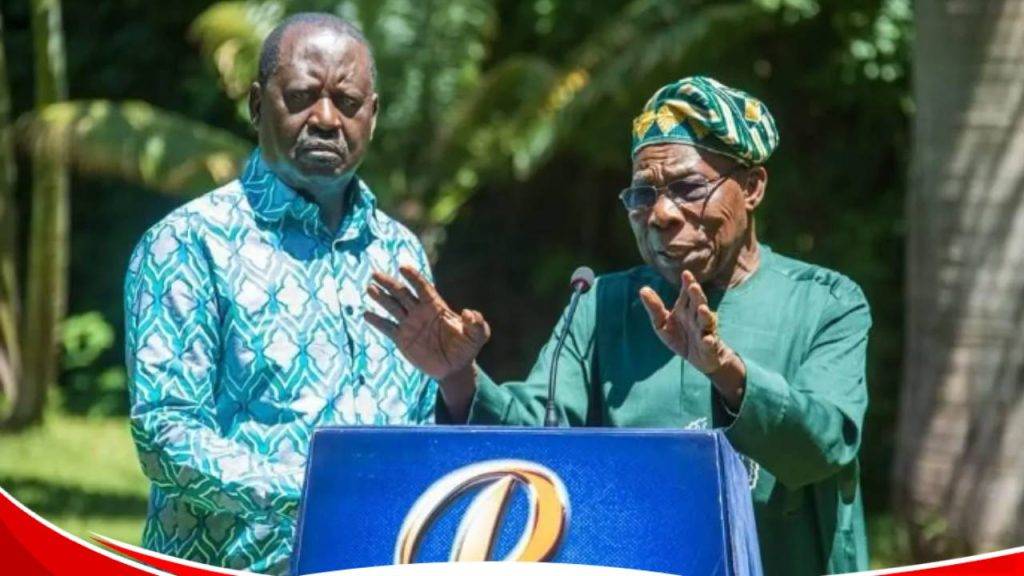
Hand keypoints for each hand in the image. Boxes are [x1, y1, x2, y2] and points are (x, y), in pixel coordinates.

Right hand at [364, 265, 490, 380]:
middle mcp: (420, 312)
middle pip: (402, 293)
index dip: (414, 277)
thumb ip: (477, 324)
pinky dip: (377, 322)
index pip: (423, 288)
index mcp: (436, 307)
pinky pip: (388, 328)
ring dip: (381, 298)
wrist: (455, 368)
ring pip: (392, 307)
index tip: (403, 267)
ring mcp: (410, 324)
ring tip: (370, 288)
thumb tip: (469, 312)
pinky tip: (366, 315)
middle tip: (375, 273)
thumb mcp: (478, 336)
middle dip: (390, 283)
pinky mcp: (402, 339)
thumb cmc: (467, 348)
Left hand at [639, 269, 730, 374]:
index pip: (687, 294)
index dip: (687, 284)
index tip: (686, 274)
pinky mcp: (708, 346)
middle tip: (693, 286)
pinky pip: (709, 343)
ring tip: (702, 309)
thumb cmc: (680, 338)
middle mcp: (696, 317)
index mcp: (685, 309)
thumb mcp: (662, 324)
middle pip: (698, 303)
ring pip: (706, 321)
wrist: (698, 359)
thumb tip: (643, 289)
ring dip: (705, 315)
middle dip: (696, 295)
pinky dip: (709, 341)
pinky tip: (707, 339)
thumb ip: (654, 307)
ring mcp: (704, 331)